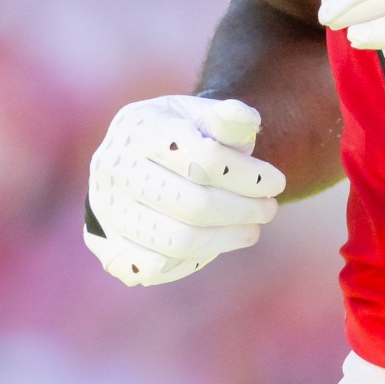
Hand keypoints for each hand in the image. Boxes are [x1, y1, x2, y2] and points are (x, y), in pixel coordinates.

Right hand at [82, 96, 285, 286]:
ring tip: (252, 229)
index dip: (249, 177)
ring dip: (226, 239)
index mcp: (138, 128)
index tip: (277, 182)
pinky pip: (157, 267)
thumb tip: (244, 117)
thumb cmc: (184, 136)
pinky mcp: (109, 245)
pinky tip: (215, 243)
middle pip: (194, 205)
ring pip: (178, 241)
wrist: (142, 159)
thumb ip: (228, 119)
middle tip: (270, 209)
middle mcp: (112, 168)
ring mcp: (107, 209)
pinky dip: (193, 260)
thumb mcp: (204, 116)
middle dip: (243, 210)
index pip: (204, 160)